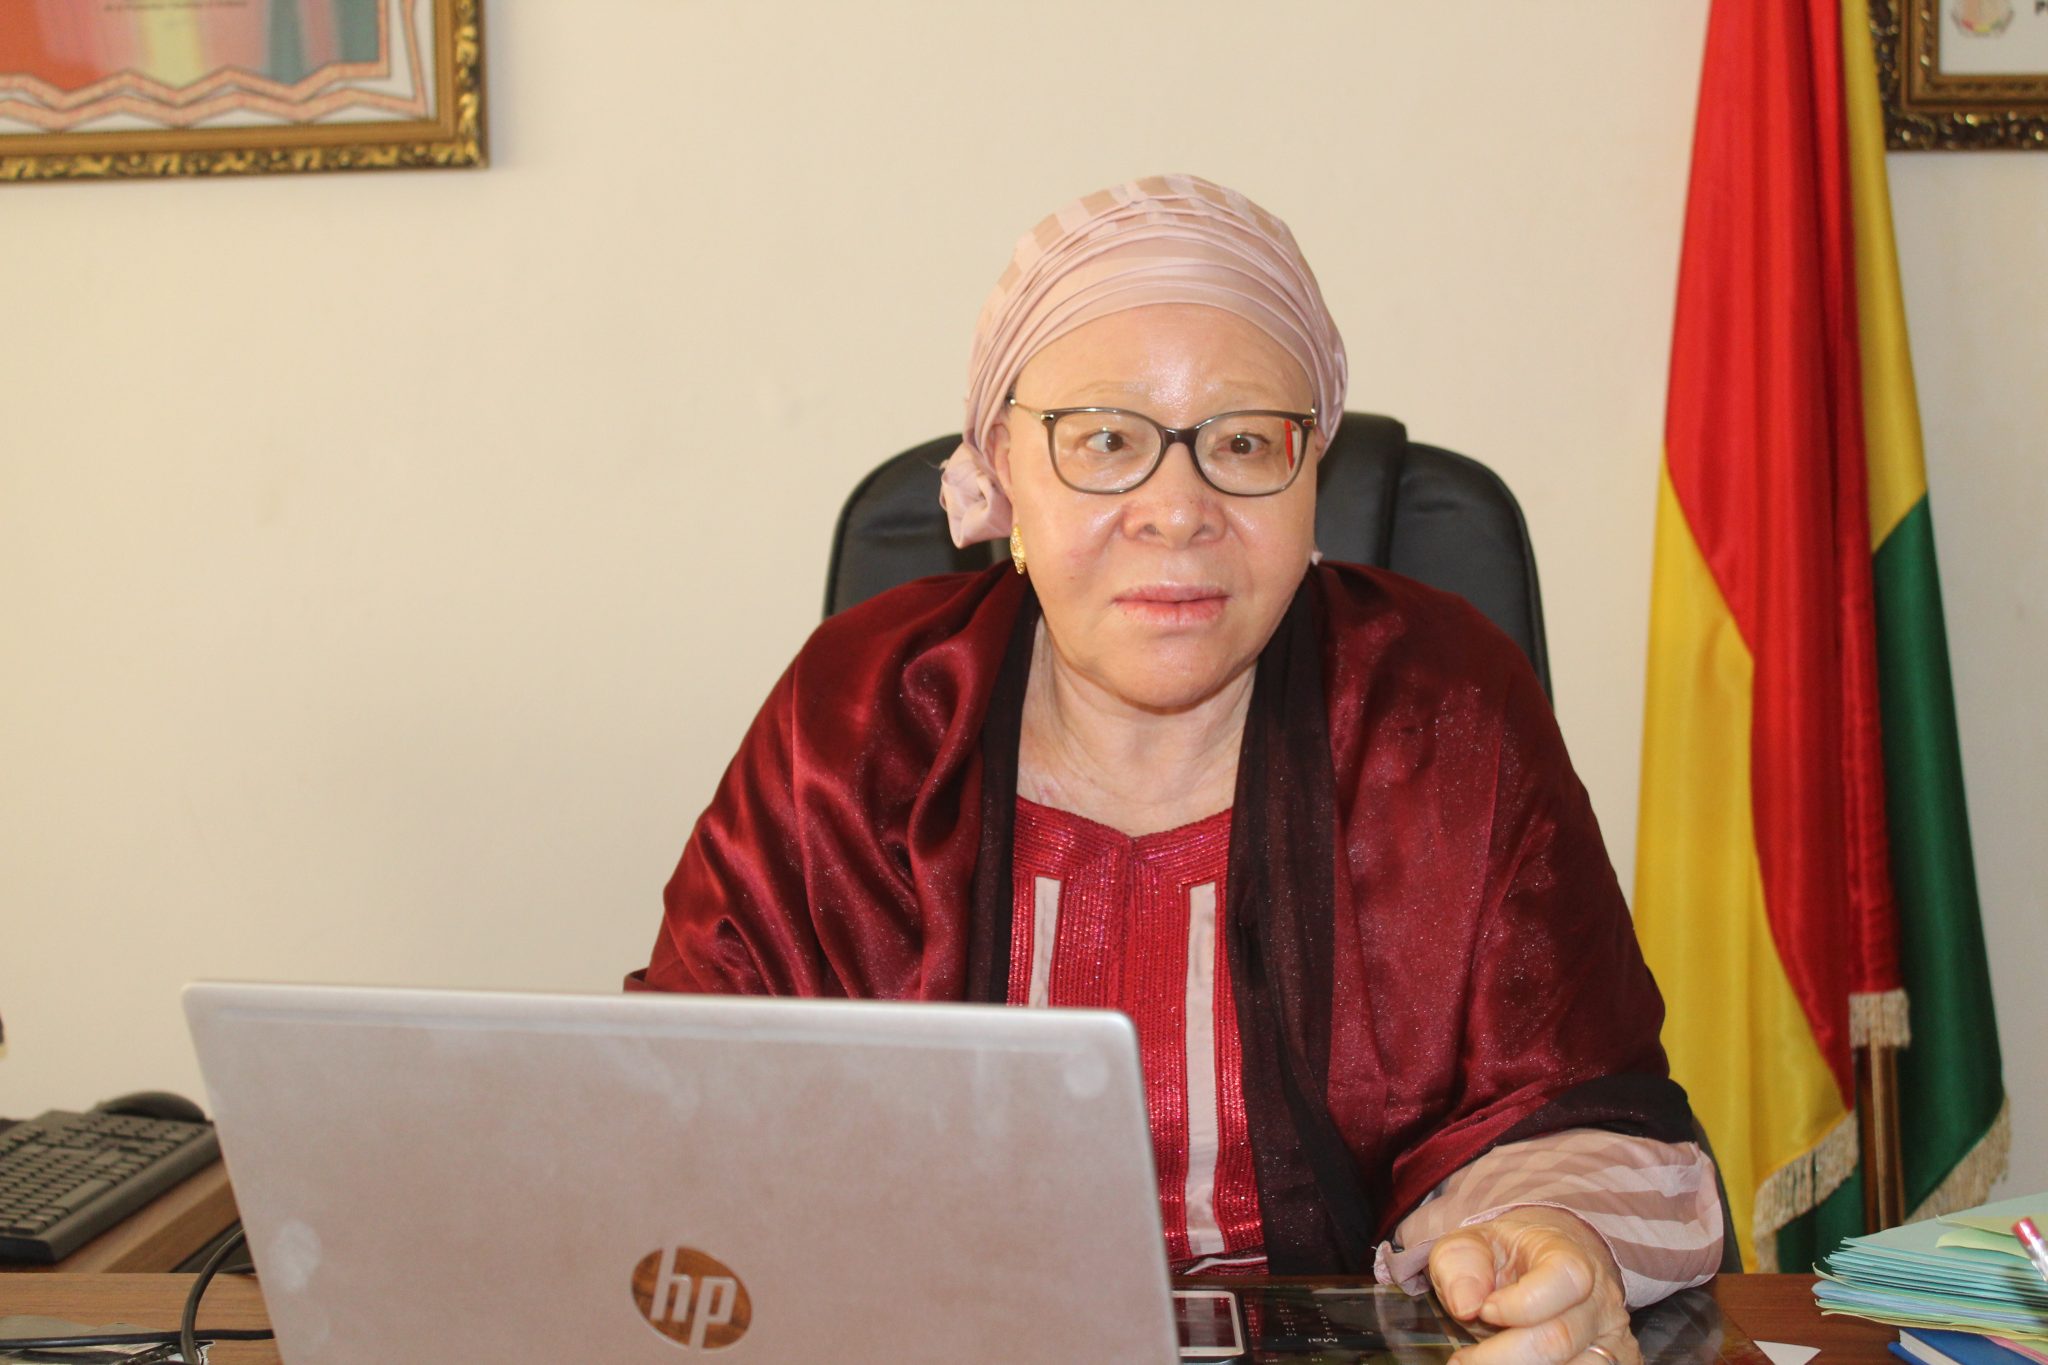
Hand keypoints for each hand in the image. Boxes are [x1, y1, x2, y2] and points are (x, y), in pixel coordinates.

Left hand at [1427, 1206, 1637, 1364]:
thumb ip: (1460, 1265)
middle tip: (1464, 1360)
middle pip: (1561, 1339)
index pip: (1566, 1279)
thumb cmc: (1501, 1259)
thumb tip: (1465, 1305)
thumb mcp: (1471, 1245)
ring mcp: (1611, 1338)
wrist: (1535, 1268)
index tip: (1482, 1310)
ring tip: (1483, 1363)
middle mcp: (1601, 1299)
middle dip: (1503, 1356)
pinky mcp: (1615, 1364)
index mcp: (1570, 1255)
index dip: (1521, 1304)